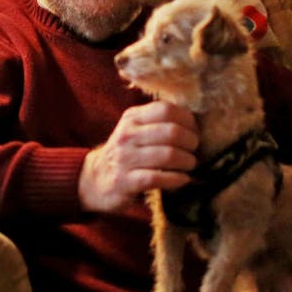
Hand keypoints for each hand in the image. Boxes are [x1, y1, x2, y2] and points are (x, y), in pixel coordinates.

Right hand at [79, 101, 198, 213]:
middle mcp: (127, 135)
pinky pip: (158, 178)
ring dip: (187, 161)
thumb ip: (157, 122)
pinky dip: (177, 179)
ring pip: (167, 155)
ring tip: (190, 164)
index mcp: (132, 118)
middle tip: (194, 149)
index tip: (194, 131)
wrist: (95, 179)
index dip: (187, 120)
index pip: (166, 109)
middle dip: (190, 141)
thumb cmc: (126, 153)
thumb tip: (195, 121)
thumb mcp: (134, 130)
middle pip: (171, 132)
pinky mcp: (125, 181)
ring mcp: (125, 159)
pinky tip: (183, 179)